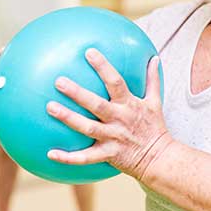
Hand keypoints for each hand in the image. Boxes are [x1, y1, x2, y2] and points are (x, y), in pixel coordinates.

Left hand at [46, 48, 172, 180]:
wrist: (160, 159)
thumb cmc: (155, 127)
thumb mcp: (155, 102)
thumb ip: (152, 79)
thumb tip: (154, 58)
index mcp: (129, 104)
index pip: (116, 82)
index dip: (103, 67)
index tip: (89, 52)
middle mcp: (119, 120)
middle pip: (96, 104)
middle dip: (77, 93)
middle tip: (59, 81)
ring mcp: (112, 138)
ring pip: (87, 128)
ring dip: (68, 118)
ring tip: (50, 107)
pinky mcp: (107, 155)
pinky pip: (86, 157)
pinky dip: (68, 157)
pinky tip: (50, 153)